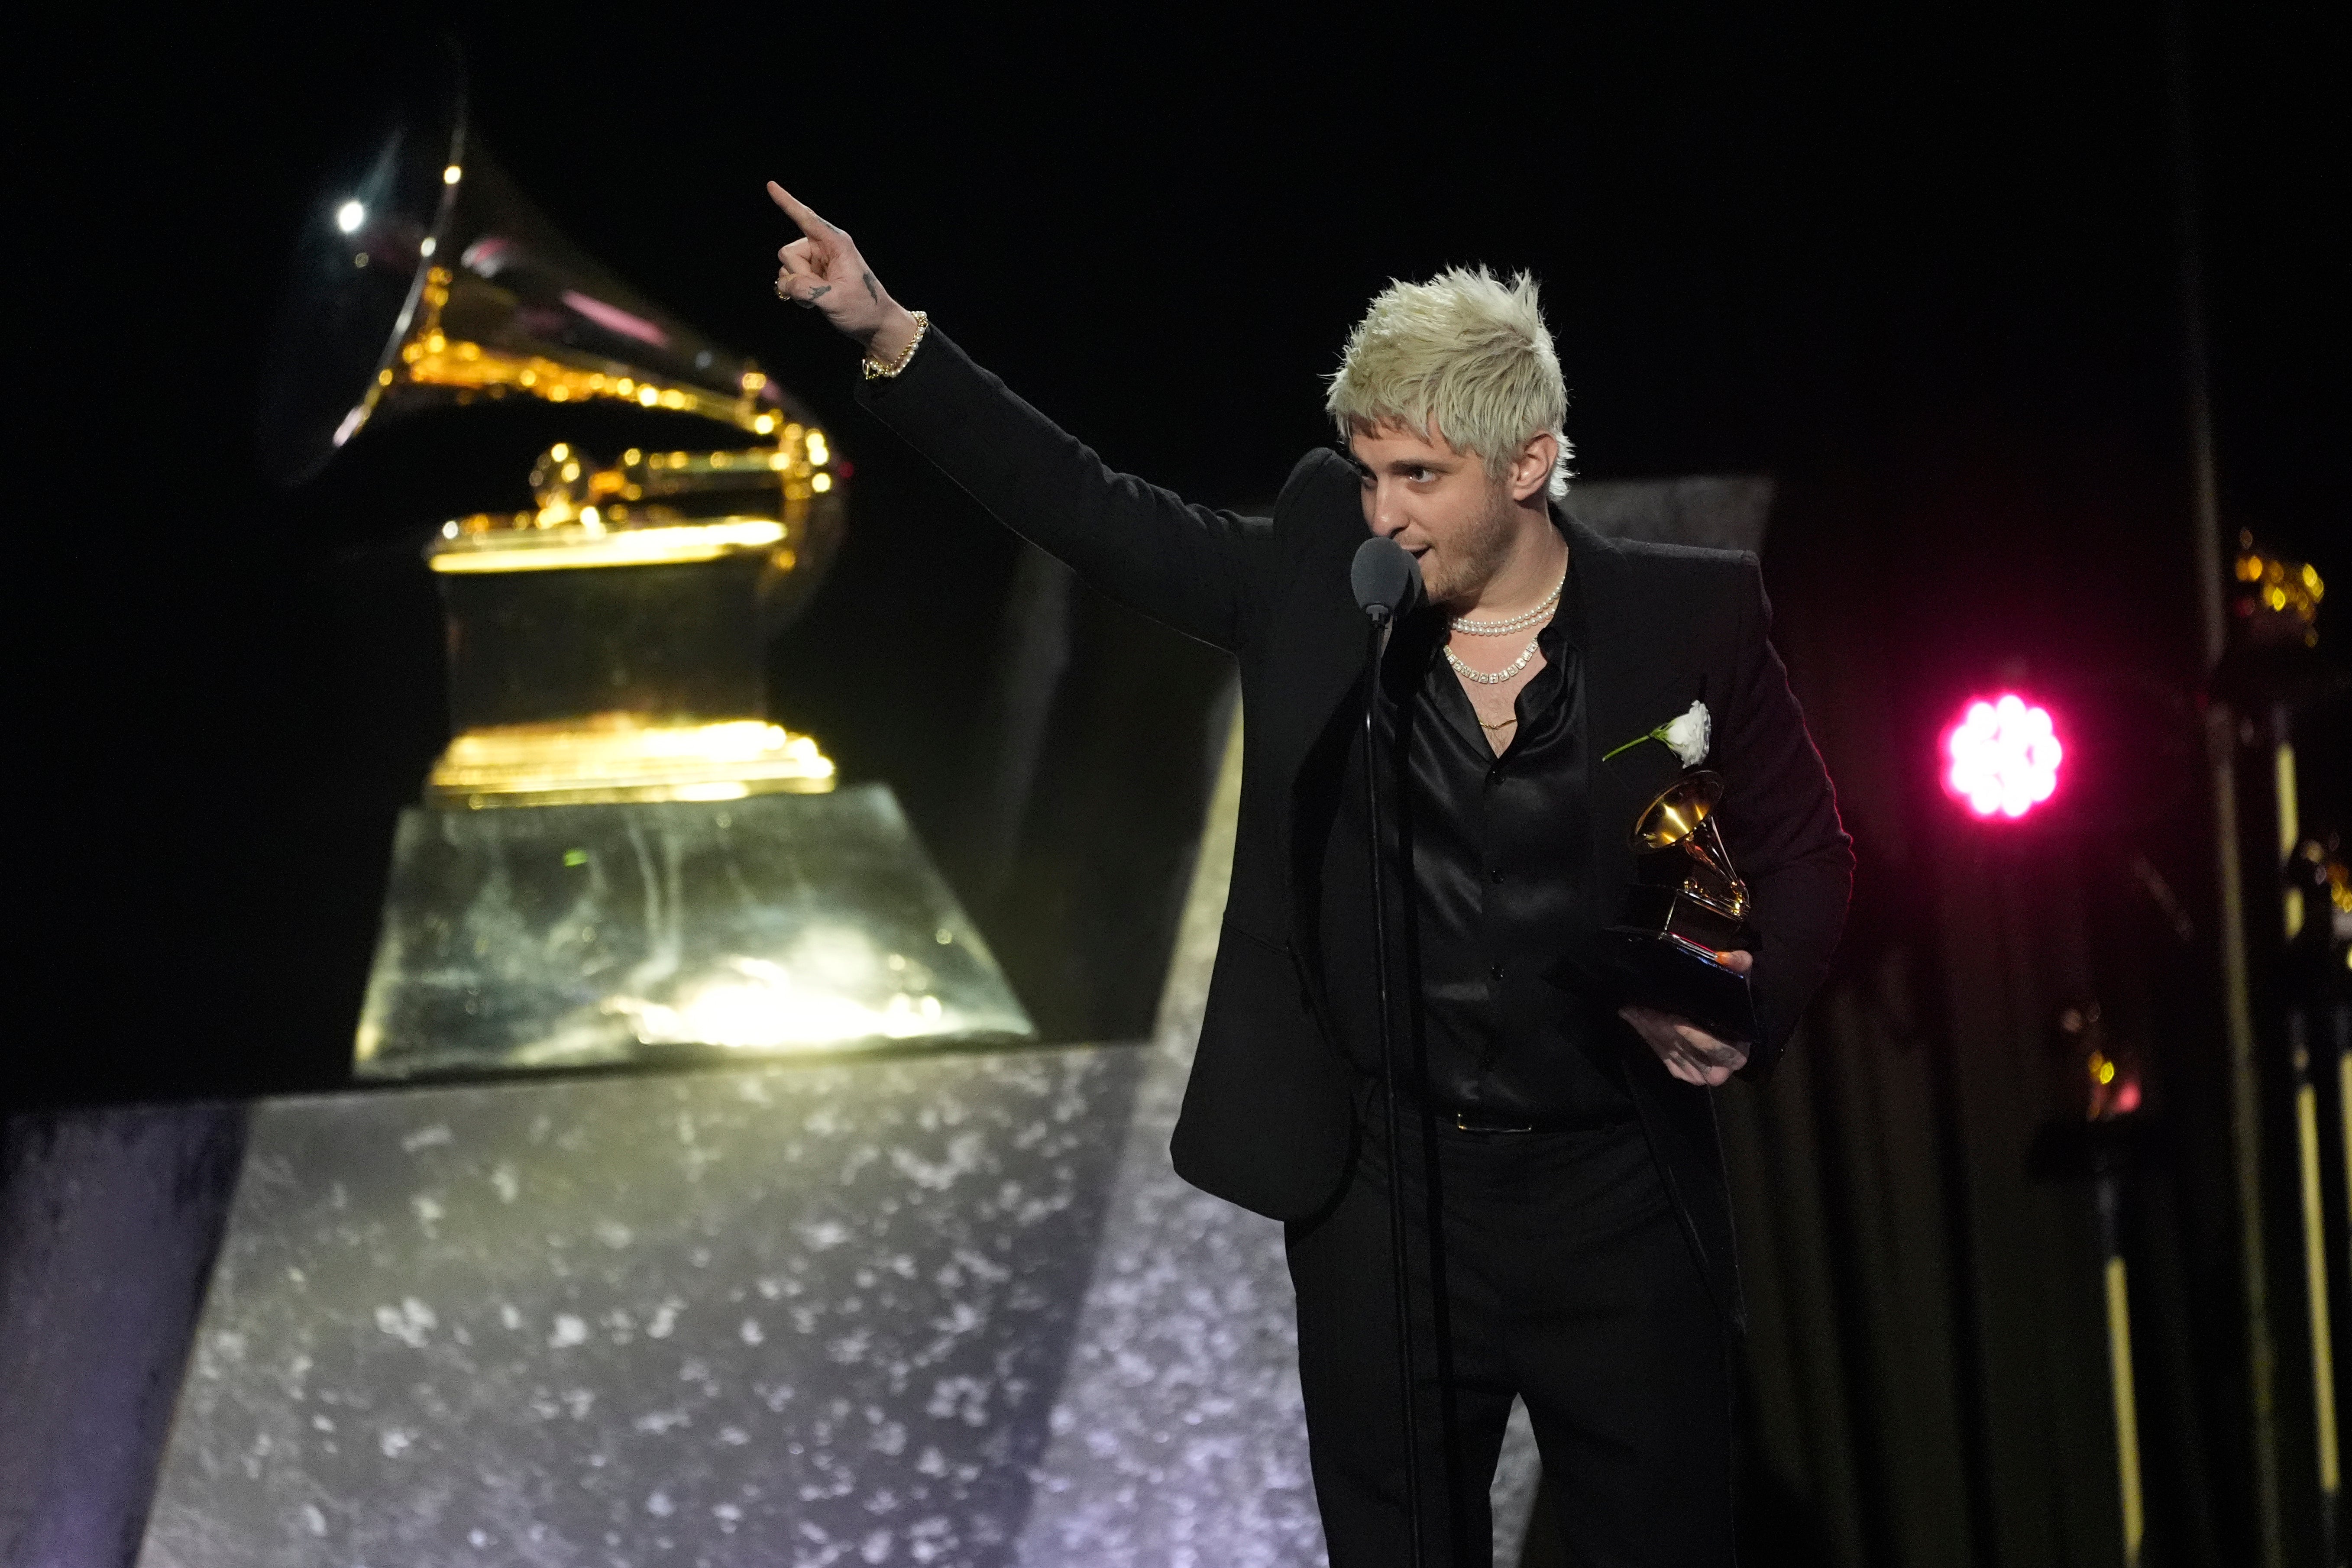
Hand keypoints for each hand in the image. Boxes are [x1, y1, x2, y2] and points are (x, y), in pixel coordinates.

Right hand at [765, 181, 920, 361]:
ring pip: (786, 267)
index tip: (770, 185)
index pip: (806, 218)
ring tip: (819, 298)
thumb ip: (807, 289)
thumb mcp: (835, 300)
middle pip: (788, 252)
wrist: (874, 324)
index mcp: (836, 243)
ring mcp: (817, 261)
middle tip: (820, 291)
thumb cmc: (863, 308)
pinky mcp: (813, 274)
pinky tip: (812, 302)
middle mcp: (824, 247)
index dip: (787, 202)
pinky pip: (790, 278)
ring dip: (796, 286)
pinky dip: (796, 292)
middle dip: (797, 275)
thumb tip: (786, 283)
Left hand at [1618, 950, 1753, 1086]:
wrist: (1725, 1025)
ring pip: (1668, 1050)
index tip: (1672, 1014)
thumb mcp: (1739, 982)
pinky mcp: (1680, 1071)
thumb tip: (1726, 958)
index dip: (1692, 1032)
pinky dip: (1645, 1034)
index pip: (1714, 1046)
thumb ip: (1738, 966)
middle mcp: (1718, 1069)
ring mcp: (1697, 1074)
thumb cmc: (1733, 1004)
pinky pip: (1660, 1053)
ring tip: (1632, 1007)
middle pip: (1684, 1048)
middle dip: (1660, 1027)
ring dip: (1647, 1027)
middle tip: (1642, 1006)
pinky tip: (1634, 1017)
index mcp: (1737, 1052)